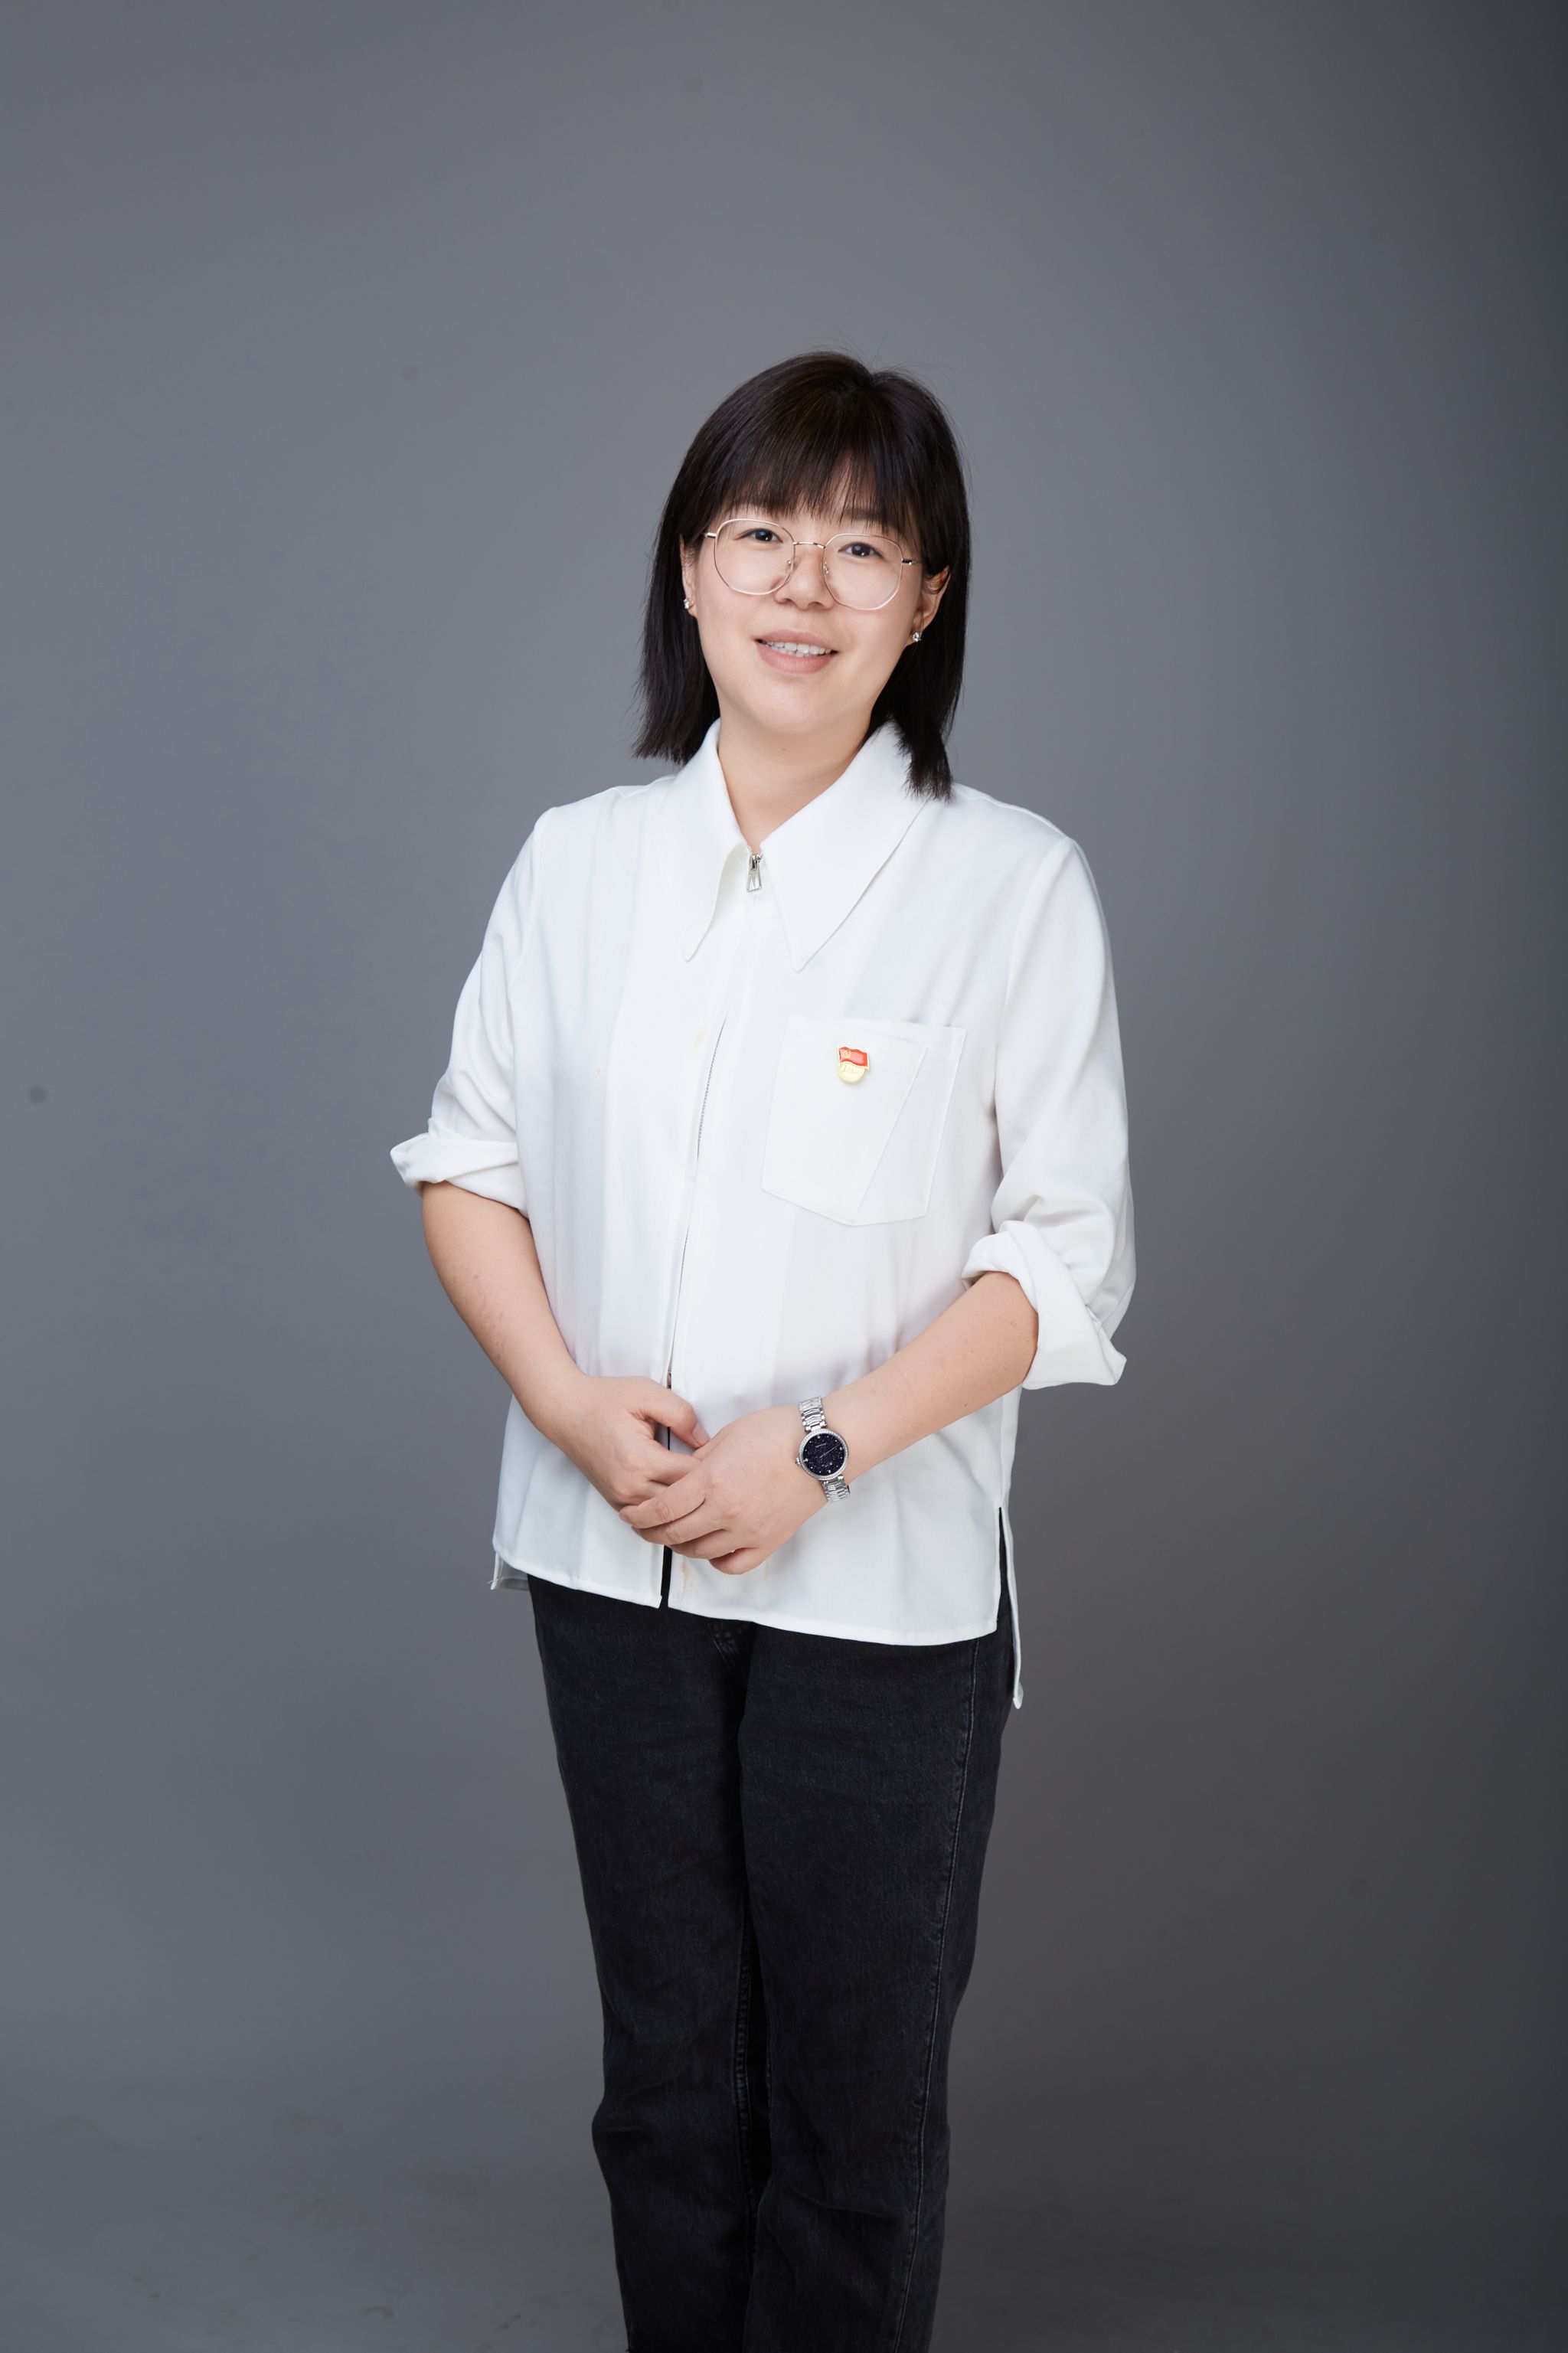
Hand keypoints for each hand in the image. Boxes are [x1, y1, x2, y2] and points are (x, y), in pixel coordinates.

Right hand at [542, 1373, 710, 1512]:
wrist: (565, 1411)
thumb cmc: (604, 1399)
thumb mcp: (647, 1393)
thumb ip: (682, 1415)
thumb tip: (706, 1441)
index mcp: (639, 1460)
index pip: (690, 1478)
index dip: (713, 1469)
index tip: (725, 1459)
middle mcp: (629, 1487)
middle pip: (682, 1504)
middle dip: (704, 1492)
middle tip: (722, 1477)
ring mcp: (621, 1499)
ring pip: (668, 1517)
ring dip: (687, 1505)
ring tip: (705, 1490)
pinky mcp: (616, 1503)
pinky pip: (651, 1519)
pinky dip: (669, 1511)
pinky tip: (683, 1499)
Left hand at [616, 1403, 824, 1574]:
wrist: (823, 1446)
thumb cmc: (778, 1431)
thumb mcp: (729, 1434)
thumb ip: (700, 1459)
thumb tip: (683, 1474)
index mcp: (712, 1479)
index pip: (663, 1507)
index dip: (640, 1514)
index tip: (629, 1514)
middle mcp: (726, 1510)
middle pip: (675, 1533)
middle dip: (651, 1532)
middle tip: (642, 1528)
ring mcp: (748, 1530)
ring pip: (700, 1551)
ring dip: (680, 1546)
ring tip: (673, 1535)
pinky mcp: (769, 1541)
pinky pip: (733, 1564)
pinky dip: (716, 1561)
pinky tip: (710, 1550)